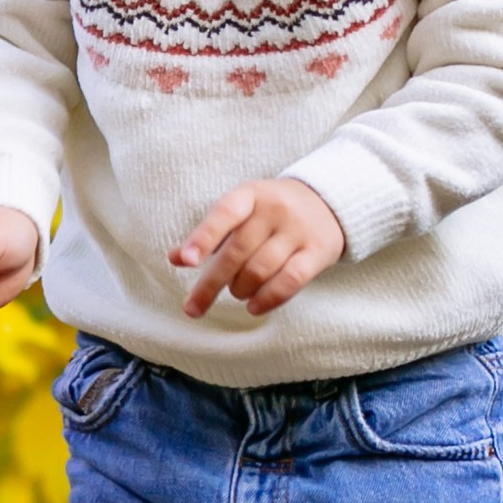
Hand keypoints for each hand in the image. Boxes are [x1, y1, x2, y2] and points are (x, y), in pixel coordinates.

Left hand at [171, 178, 345, 317]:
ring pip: (261, 269)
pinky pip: (290, 281)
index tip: (185, 261)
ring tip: (236, 293)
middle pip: (237, 251)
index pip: (224, 213)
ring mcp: (298, 231)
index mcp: (251, 195)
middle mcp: (275, 210)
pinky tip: (253, 307)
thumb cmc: (271, 212)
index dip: (203, 237)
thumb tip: (174, 257)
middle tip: (193, 307)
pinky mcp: (318, 252)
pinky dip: (268, 299)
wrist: (329, 202)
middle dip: (211, 283)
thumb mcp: (241, 211)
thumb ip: (209, 235)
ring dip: (240, 289)